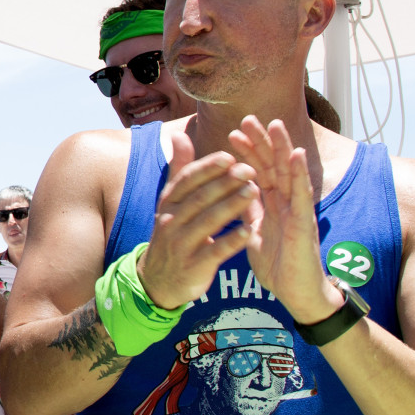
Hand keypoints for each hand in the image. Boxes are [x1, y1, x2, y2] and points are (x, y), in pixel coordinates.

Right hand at [137, 132, 260, 309]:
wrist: (160, 279)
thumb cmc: (173, 232)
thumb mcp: (171, 201)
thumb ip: (180, 169)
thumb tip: (179, 135)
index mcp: (168, 202)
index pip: (187, 180)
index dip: (208, 168)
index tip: (230, 156)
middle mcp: (171, 220)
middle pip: (199, 198)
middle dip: (224, 182)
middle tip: (249, 169)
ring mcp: (181, 244)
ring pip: (207, 221)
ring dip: (231, 205)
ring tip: (254, 191)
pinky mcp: (194, 266)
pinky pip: (214, 251)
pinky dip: (231, 241)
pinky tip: (249, 230)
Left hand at [230, 117, 339, 323]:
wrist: (296, 293)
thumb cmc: (279, 264)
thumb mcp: (256, 231)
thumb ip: (249, 210)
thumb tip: (234, 191)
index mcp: (272, 203)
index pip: (258, 172)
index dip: (248, 152)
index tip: (233, 133)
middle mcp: (286, 201)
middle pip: (273, 165)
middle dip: (262, 142)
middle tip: (248, 118)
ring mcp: (297, 209)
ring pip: (289, 173)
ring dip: (282, 148)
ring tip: (274, 124)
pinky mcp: (305, 221)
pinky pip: (302, 194)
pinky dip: (299, 173)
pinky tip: (297, 154)